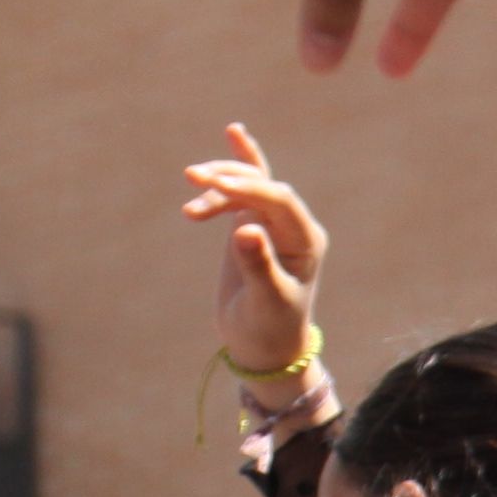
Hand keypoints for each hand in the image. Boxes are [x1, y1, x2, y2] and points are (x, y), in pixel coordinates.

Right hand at [182, 124, 326, 380]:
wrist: (264, 345)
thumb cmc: (269, 327)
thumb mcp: (265, 301)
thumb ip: (257, 264)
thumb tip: (245, 229)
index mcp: (306, 241)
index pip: (279, 201)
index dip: (248, 189)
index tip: (214, 187)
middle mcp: (293, 226)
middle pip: (264, 186)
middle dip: (230, 178)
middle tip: (193, 176)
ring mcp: (273, 224)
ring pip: (249, 186)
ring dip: (220, 182)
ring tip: (190, 184)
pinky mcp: (252, 227)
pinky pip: (244, 192)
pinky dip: (230, 174)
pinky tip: (220, 151)